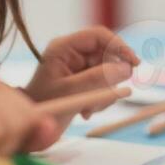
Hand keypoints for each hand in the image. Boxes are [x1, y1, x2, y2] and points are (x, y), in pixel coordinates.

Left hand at [22, 26, 138, 127]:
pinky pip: (103, 85)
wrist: (30, 129)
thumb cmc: (43, 107)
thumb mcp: (71, 92)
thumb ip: (98, 79)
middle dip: (109, 79)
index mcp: (64, 48)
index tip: (133, 63)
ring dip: (104, 93)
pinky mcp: (82, 81)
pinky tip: (85, 111)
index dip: (119, 46)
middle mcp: (72, 54)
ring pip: (107, 72)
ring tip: (88, 108)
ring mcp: (78, 67)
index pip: (99, 36)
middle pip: (106, 56)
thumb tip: (126, 68)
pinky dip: (100, 99)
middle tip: (104, 98)